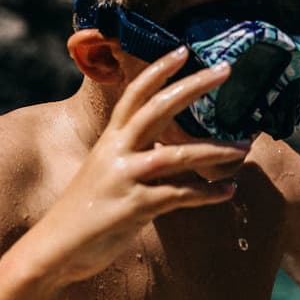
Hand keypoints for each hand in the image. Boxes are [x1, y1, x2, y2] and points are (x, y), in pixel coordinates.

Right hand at [32, 48, 249, 285]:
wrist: (55, 249)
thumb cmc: (84, 212)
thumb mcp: (104, 175)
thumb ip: (132, 159)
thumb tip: (166, 152)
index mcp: (109, 140)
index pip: (135, 95)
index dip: (158, 71)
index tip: (182, 50)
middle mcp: (116, 152)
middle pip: (158, 108)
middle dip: (193, 87)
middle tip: (225, 70)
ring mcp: (125, 178)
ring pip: (178, 156)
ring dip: (216, 150)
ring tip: (245, 147)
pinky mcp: (134, 207)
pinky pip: (180, 196)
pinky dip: (208, 194)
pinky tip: (229, 192)